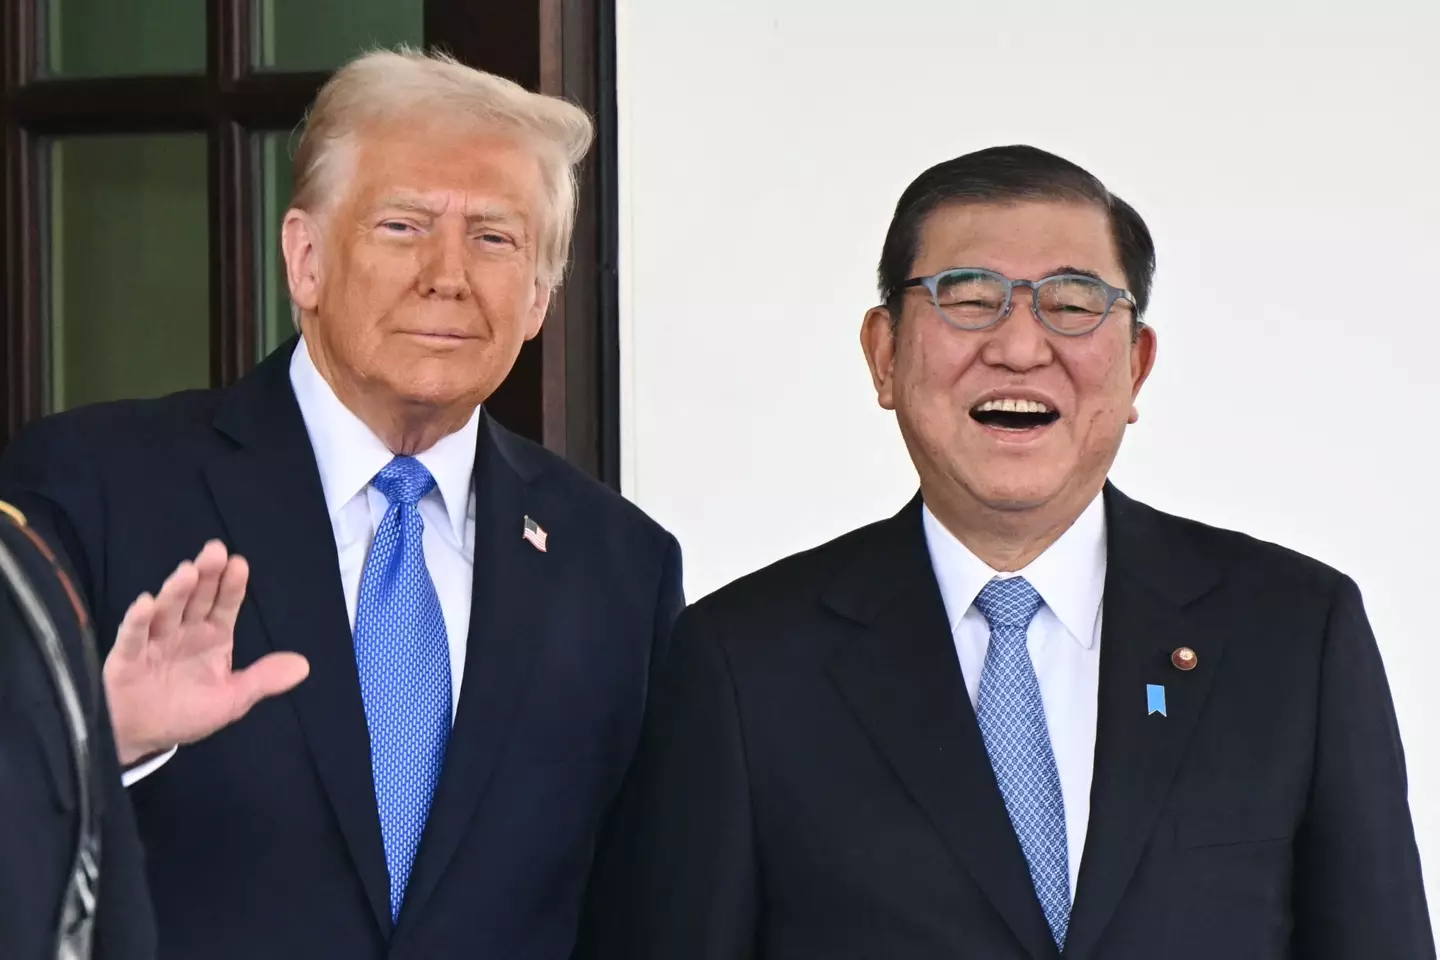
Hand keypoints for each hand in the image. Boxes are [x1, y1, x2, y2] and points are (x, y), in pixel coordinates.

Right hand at [105, 540, 309, 766]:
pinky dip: (138, 620)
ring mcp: (154, 641)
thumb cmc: (186, 712)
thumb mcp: (232, 699)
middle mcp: (184, 631)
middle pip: (196, 599)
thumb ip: (263, 679)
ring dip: (176, 591)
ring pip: (166, 611)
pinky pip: (133, 637)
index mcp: (212, 636)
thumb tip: (303, 666)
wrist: (141, 737)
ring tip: (188, 571)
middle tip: (215, 551)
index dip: (232, 586)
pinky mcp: (126, 657)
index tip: (240, 564)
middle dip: (206, 575)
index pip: (225, 605)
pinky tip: (145, 603)